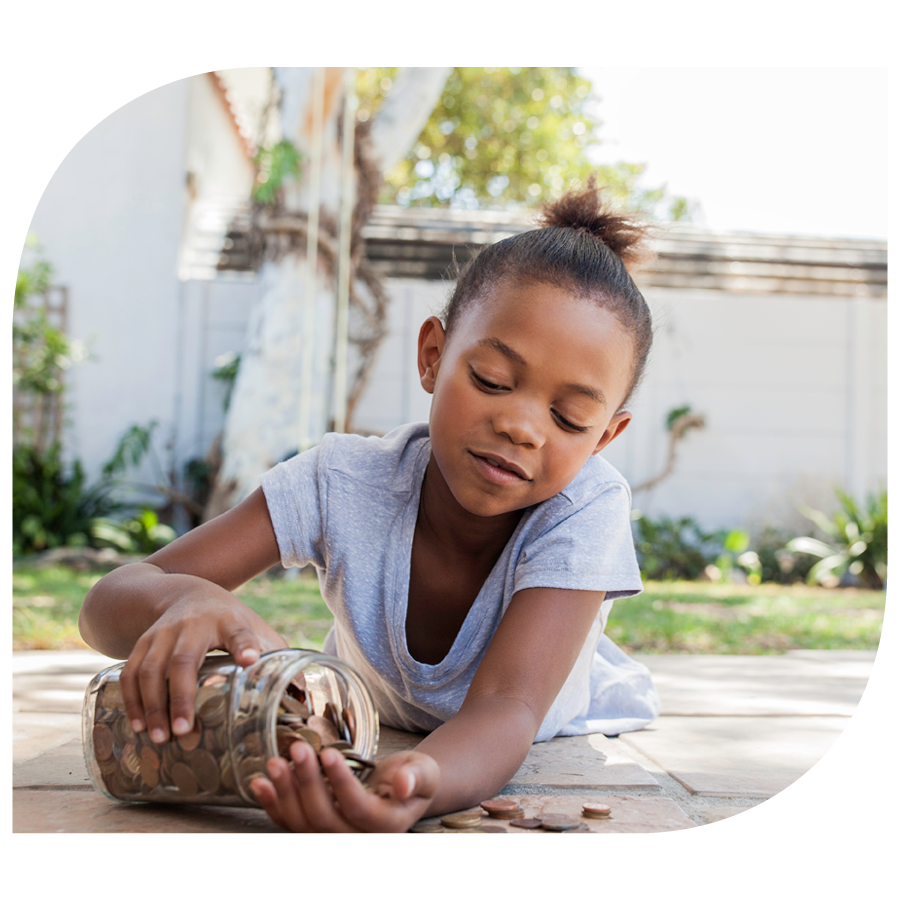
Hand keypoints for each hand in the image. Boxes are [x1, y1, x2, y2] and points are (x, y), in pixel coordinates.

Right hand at [119, 591, 287, 744]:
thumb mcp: (255, 628)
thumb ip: (276, 654)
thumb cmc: (229, 620)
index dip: (245, 644)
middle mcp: (193, 624)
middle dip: (180, 696)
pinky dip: (132, 698)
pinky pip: (131, 670)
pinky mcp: (143, 640)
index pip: (240, 632)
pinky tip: (138, 724)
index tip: (249, 658)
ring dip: (152, 705)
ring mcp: (165, 632)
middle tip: (183, 731)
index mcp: (229, 621)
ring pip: (150, 668)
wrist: (186, 592)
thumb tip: (303, 692)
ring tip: (160, 737)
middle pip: (184, 659)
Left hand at [251, 743, 439, 833]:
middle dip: (308, 783)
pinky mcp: (316, 829)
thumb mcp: (424, 771)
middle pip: (325, 819)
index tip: (329, 752)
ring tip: (276, 762)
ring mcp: (334, 837)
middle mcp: (358, 839)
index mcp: (387, 826)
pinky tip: (259, 783)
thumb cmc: (413, 777)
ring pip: (303, 824)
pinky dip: (273, 804)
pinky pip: (290, 824)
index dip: (341, 783)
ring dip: (286, 793)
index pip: (359, 809)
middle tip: (299, 748)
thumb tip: (402, 785)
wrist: (400, 789)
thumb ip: (416, 777)